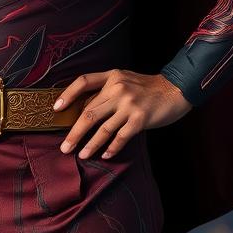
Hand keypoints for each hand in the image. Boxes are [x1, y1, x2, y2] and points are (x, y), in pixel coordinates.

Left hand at [52, 70, 192, 158]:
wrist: (175, 89)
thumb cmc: (147, 87)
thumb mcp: (125, 79)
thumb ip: (107, 90)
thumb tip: (83, 110)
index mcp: (112, 76)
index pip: (83, 81)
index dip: (68, 94)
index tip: (56, 109)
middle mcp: (118, 88)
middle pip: (89, 112)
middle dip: (74, 132)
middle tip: (65, 147)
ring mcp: (129, 104)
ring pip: (103, 128)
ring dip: (91, 144)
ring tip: (81, 155)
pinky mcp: (140, 118)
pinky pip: (121, 136)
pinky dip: (112, 147)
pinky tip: (105, 155)